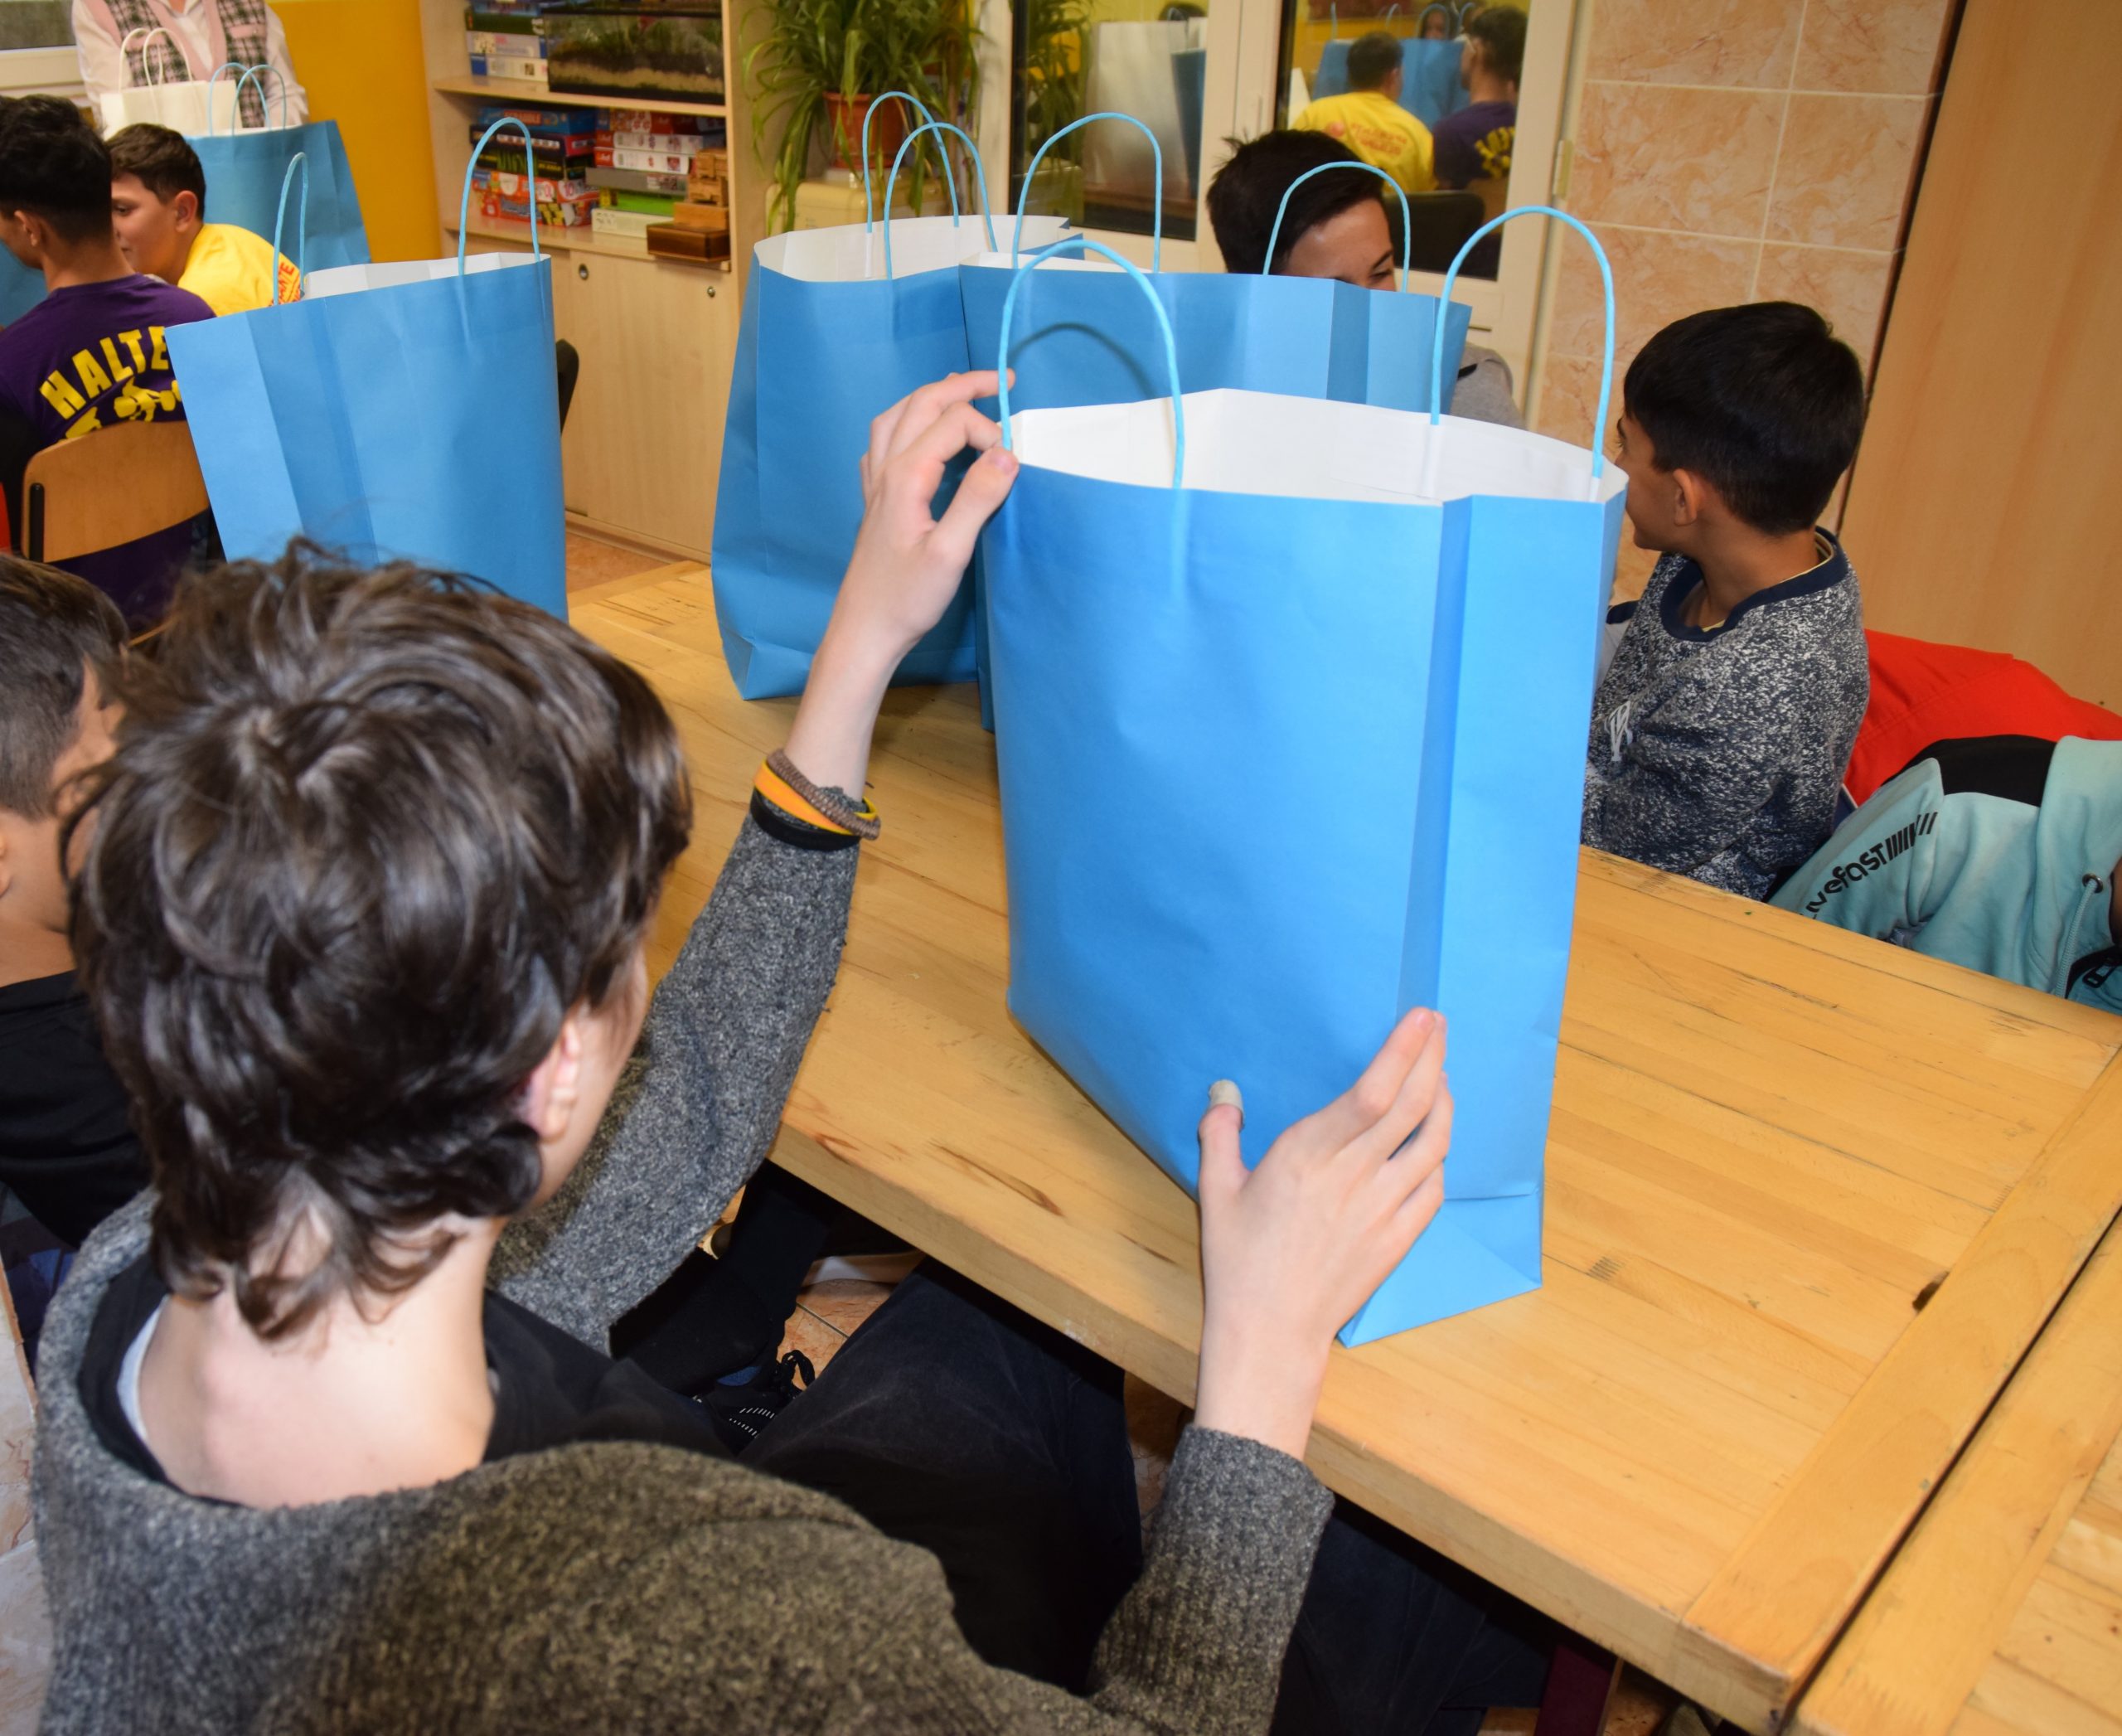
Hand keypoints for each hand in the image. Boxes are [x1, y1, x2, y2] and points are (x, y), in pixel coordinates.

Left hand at [782, 373, 1017, 792]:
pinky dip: (905, 424)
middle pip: (922, 403)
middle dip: (963, 386)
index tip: (1012, 463)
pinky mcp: (874, 500)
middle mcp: (886, 469)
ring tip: (962, 391)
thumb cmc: (907, 599)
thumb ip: (978, 499)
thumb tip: (1007, 455)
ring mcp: (875, 483)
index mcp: (906, 476)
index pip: (954, 423)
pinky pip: (883, 443)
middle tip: (1002, 382)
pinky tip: (917, 436)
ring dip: (932, 397)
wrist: (865, 630)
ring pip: (898, 416)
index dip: (989, 431)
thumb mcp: (951, 553)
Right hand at [1192, 1009, 1449, 1460]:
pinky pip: (1433, 1186)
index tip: (1421, 1018)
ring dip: (1444, 1101)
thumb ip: (1219, 1134)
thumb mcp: (1215, 1191)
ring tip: (1441, 1075)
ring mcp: (1384, 1209)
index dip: (1404, 1050)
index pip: (1373, 1091)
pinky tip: (1432, 1140)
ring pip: (1432, 1142)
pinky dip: (1438, 1154)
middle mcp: (1354, 1176)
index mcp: (1308, 1155)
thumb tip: (1224, 1092)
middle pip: (1412, 1105)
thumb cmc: (1238, 1261)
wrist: (1271, 1331)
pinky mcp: (1399, 1238)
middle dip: (1433, 1057)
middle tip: (1439, 1027)